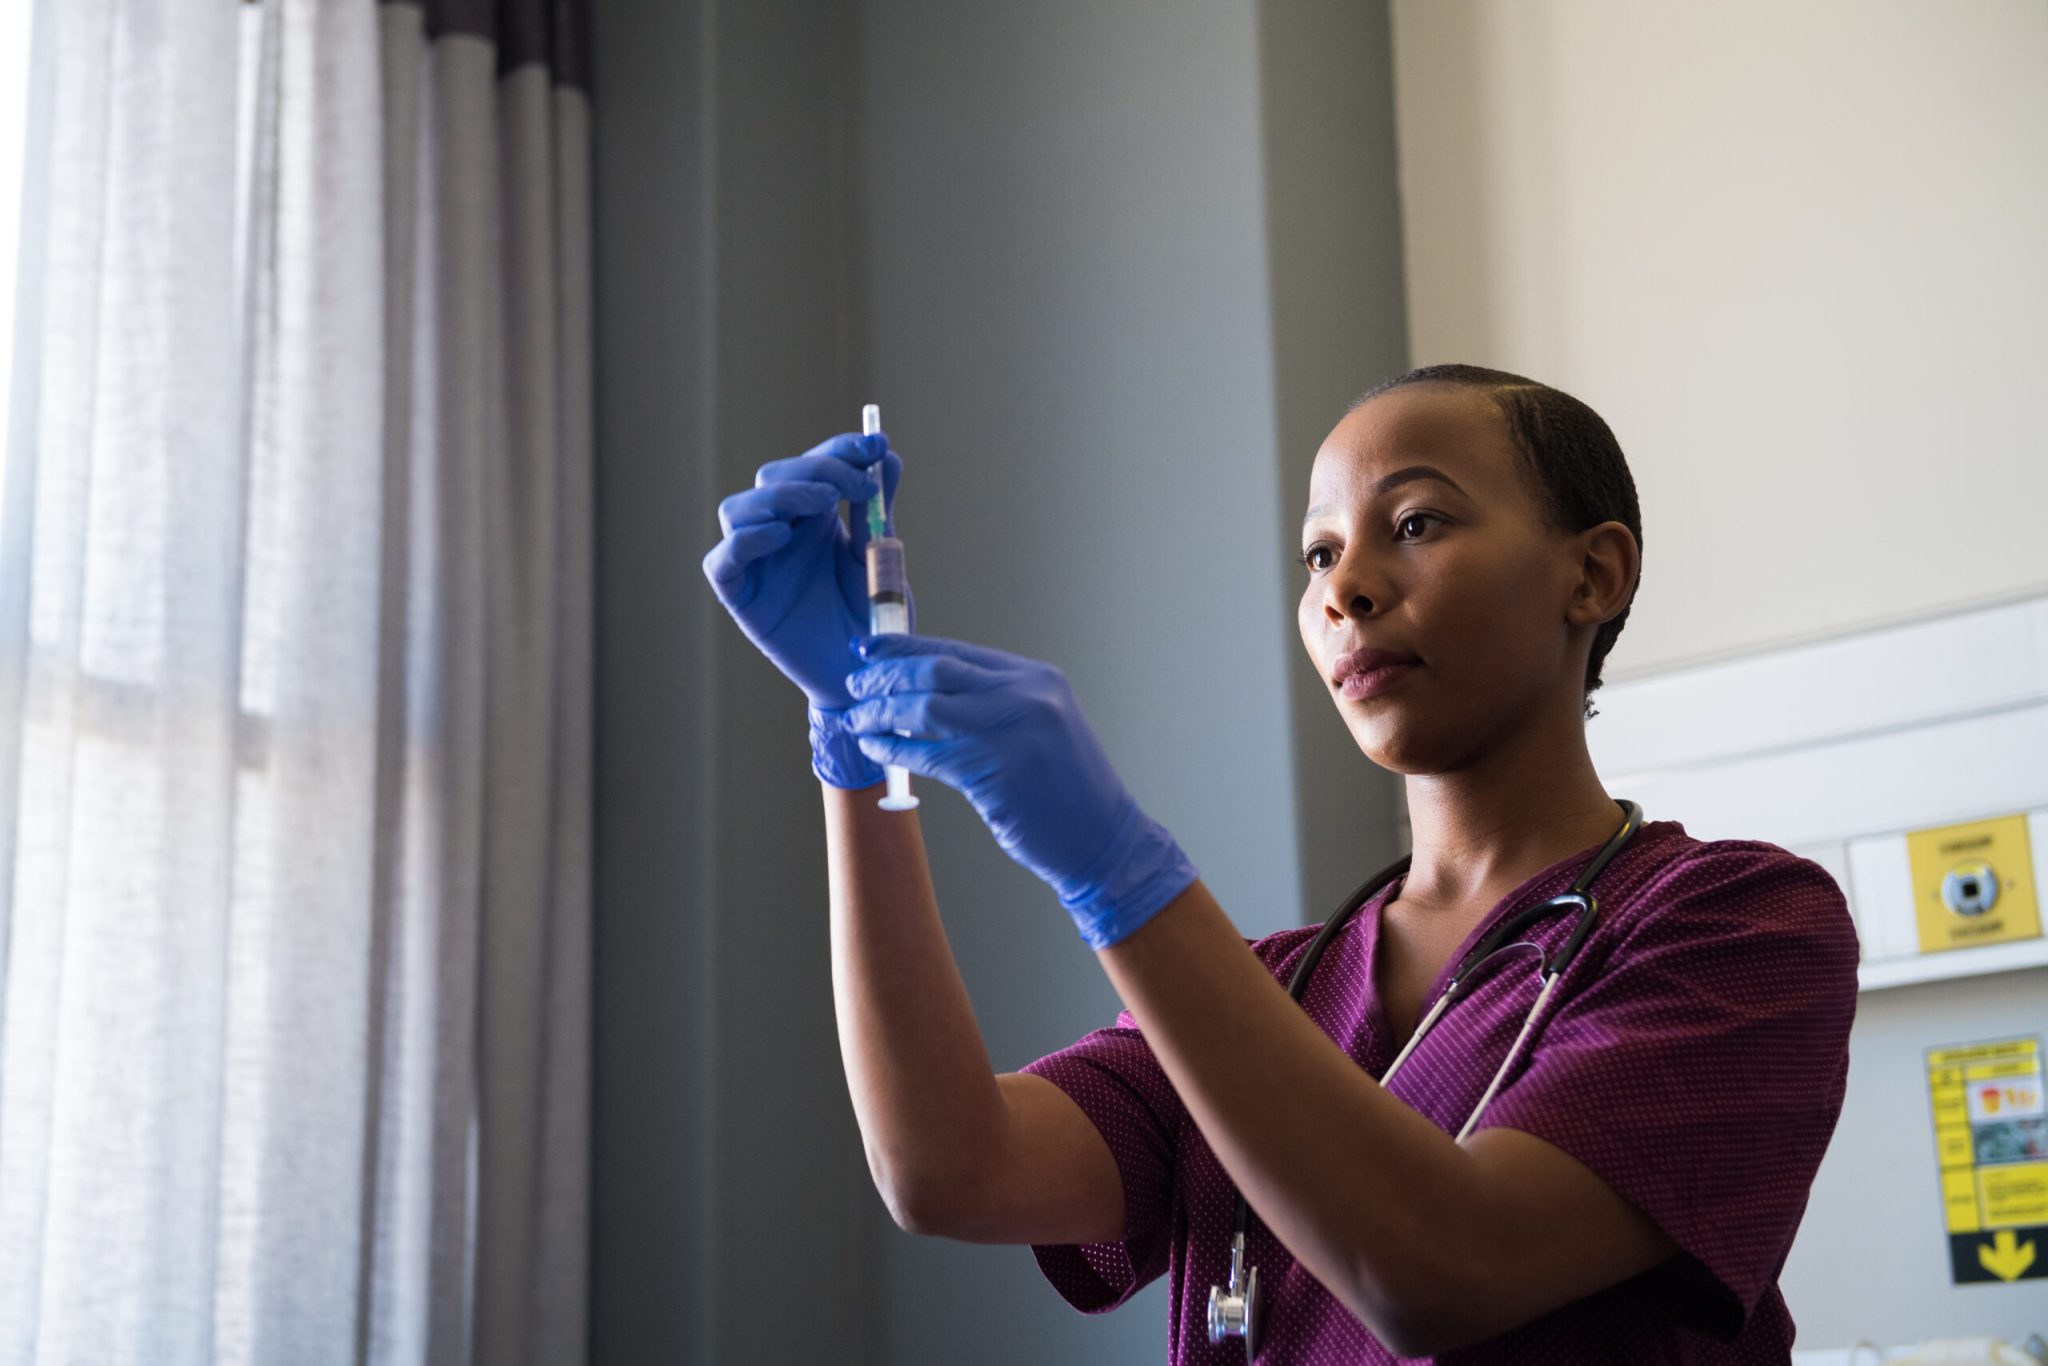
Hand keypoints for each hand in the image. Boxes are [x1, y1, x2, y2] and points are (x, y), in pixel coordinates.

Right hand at [702, 430, 909, 787]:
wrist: (863, 676)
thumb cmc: (869, 619)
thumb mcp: (880, 558)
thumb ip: (877, 511)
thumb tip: (888, 457)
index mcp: (813, 517)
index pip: (814, 464)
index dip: (840, 448)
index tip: (876, 446)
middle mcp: (779, 532)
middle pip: (773, 477)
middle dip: (816, 469)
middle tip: (856, 486)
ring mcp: (755, 562)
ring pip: (738, 508)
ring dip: (779, 496)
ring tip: (822, 505)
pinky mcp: (740, 596)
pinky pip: (722, 561)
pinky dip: (744, 542)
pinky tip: (780, 536)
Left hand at [842, 633, 1197, 948]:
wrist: (1103, 839)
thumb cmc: (1067, 787)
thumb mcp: (1042, 724)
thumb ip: (994, 702)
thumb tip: (923, 689)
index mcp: (1036, 678)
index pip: (957, 651)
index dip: (907, 647)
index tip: (870, 647)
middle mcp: (1026, 696)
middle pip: (936, 671)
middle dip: (887, 675)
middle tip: (856, 684)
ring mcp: (1011, 732)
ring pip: (926, 709)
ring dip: (881, 712)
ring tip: (856, 719)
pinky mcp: (996, 773)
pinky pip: (929, 755)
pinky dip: (894, 750)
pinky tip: (875, 749)